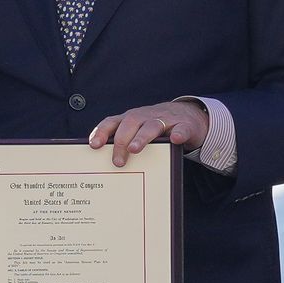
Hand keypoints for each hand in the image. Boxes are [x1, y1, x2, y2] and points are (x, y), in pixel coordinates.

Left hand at [88, 100, 210, 167]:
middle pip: (130, 124)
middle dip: (121, 141)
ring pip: (152, 126)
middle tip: (117, 161)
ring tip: (134, 149)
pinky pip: (181, 128)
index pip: (112, 122)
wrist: (189, 115)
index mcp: (131, 119)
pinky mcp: (185, 125)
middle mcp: (146, 116)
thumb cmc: (155, 127)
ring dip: (142, 137)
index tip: (94, 145)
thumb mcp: (137, 131)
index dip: (102, 132)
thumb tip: (106, 167)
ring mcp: (166, 119)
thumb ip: (123, 143)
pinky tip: (175, 140)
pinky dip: (178, 133)